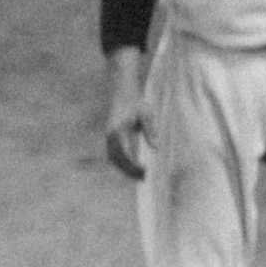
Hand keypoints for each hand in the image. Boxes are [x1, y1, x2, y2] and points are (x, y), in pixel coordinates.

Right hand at [104, 49, 148, 180]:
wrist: (122, 89)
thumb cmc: (135, 100)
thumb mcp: (146, 113)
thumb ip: (151, 130)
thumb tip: (156, 148)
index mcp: (117, 132)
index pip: (124, 155)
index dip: (133, 166)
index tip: (145, 171)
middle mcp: (110, 136)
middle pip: (116, 161)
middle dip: (129, 171)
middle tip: (144, 178)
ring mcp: (108, 136)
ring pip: (113, 158)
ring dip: (125, 168)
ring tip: (140, 174)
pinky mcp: (110, 136)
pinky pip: (114, 154)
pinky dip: (122, 162)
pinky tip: (134, 165)